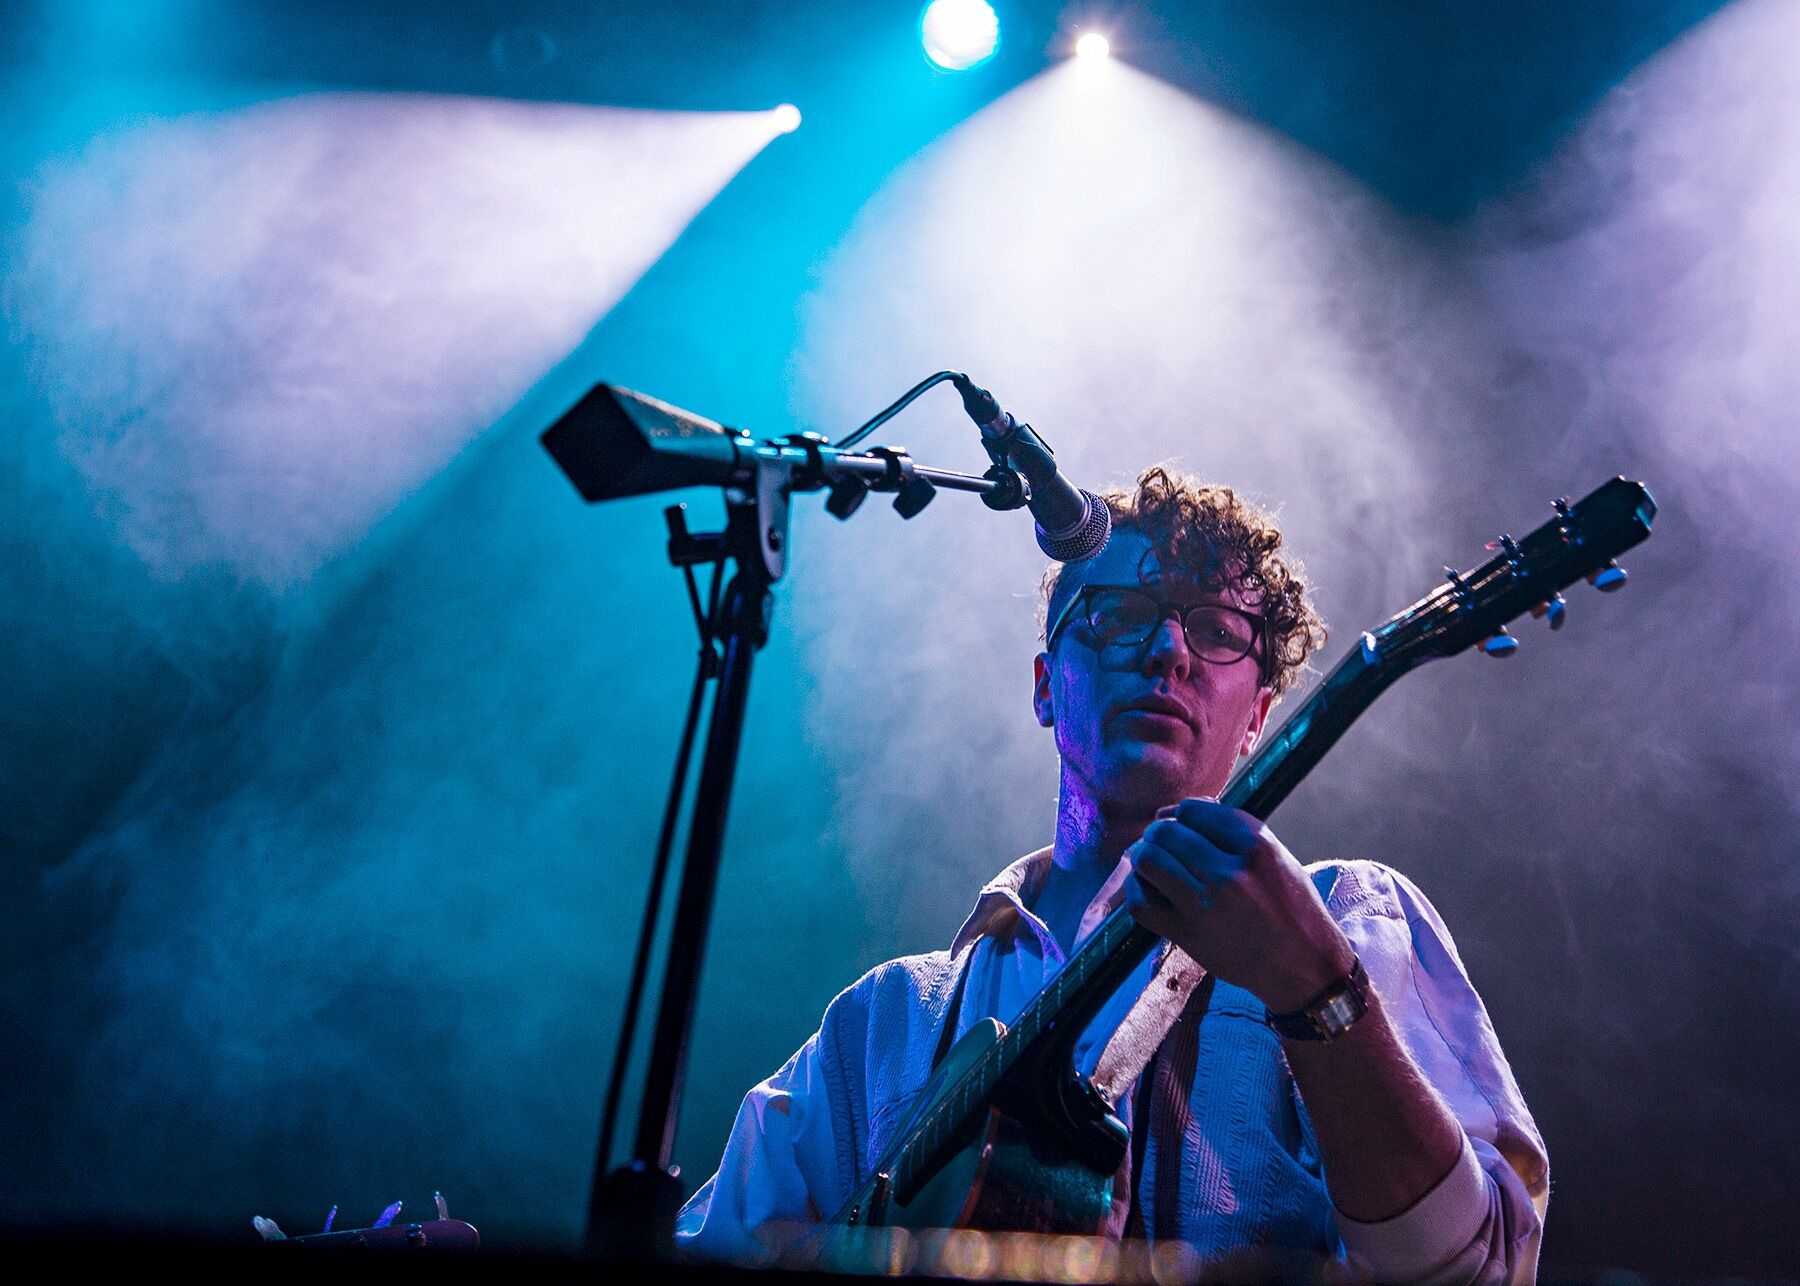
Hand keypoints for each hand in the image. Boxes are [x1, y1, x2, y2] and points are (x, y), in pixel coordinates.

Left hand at [1123, 798, 1353, 1011]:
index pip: (1194, 810)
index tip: (1179, 823)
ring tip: (1152, 862)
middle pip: (1165, 833)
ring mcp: (1205, 906)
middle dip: (1158, 833)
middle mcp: (1229, 874)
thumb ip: (1232, 829)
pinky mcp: (1188, 935)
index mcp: (1256, 847)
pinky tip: (1148, 886)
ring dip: (1143, 856)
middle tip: (1160, 843)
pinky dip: (1136, 889)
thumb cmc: (1290, 906)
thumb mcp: (1276, 855)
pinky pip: (1141, 902)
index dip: (1180, 814)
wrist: (1303, 966)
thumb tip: (1179, 812)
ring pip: (1147, 860)